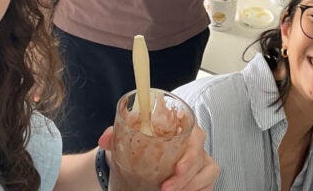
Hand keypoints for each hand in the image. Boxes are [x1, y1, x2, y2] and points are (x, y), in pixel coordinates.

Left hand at [97, 125, 219, 190]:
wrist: (137, 160)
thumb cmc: (138, 144)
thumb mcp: (127, 138)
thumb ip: (115, 135)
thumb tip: (104, 139)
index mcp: (182, 128)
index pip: (197, 135)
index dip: (191, 153)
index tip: (176, 168)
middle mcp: (195, 145)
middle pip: (201, 159)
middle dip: (186, 177)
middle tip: (165, 189)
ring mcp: (201, 162)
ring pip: (208, 174)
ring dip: (190, 186)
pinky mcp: (201, 178)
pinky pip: (207, 186)